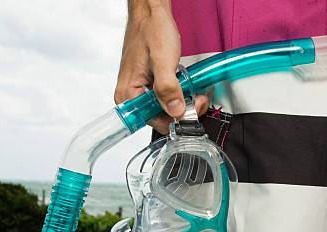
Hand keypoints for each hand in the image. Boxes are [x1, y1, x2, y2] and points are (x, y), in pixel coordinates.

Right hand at [114, 0, 207, 133]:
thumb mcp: (163, 61)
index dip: (177, 119)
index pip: (155, 123)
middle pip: (162, 118)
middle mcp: (132, 96)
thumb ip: (168, 88)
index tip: (192, 108)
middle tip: (198, 98)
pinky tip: (186, 86)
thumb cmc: (152, 30)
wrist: (152, 13)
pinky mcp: (151, 85)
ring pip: (167, 109)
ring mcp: (142, 91)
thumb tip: (176, 111)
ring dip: (184, 103)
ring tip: (194, 91)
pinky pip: (168, 98)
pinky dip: (181, 94)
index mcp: (128, 95)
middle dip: (184, 110)